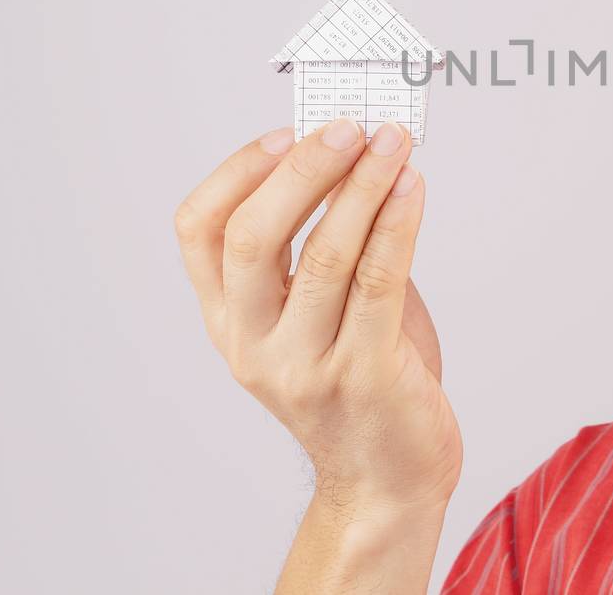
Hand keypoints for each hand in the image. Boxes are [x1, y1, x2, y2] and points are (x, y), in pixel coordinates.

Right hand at [174, 118, 461, 517]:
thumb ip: (323, 247)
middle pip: (252, 238)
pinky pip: (379, 282)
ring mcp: (306, 365)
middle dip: (302, 171)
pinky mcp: (365, 374)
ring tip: (391, 145)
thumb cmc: (360, 384)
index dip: (238, 172)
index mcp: (229, 323)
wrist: (387, 482)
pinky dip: (398, 224)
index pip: (199, 233)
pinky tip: (413, 188)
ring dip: (362, 187)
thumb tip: (353, 158)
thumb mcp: (317, 315)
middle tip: (347, 129)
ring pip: (325, 255)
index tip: (285, 132)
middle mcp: (255, 345)